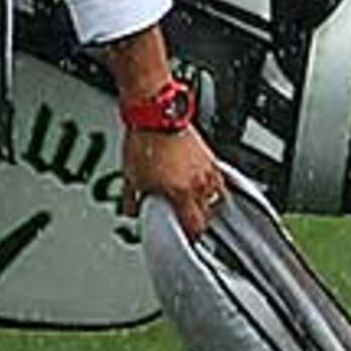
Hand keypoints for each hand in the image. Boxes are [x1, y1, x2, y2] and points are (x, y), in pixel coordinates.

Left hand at [123, 122, 225, 238]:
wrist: (156, 113)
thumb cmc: (143, 141)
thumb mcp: (131, 176)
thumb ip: (133, 199)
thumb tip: (131, 211)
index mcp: (181, 194)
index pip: (195, 226)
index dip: (191, 236)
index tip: (186, 237)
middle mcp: (199, 185)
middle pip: (208, 215)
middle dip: (198, 220)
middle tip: (186, 220)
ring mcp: (208, 170)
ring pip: (216, 198)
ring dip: (206, 204)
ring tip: (193, 203)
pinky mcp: (211, 157)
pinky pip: (219, 180)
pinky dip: (212, 187)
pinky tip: (202, 185)